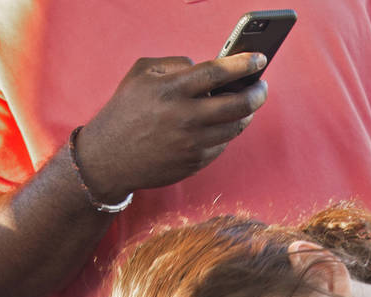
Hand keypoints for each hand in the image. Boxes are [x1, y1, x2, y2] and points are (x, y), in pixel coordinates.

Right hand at [74, 54, 268, 198]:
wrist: (109, 158)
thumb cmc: (126, 109)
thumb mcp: (142, 74)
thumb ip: (175, 65)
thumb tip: (207, 68)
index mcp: (172, 90)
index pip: (217, 73)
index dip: (244, 64)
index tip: (260, 59)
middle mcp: (185, 118)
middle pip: (237, 104)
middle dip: (257, 93)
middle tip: (261, 86)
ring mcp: (192, 144)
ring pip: (234, 128)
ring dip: (246, 114)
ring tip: (247, 104)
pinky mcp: (194, 163)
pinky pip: (221, 145)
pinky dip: (226, 133)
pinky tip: (225, 124)